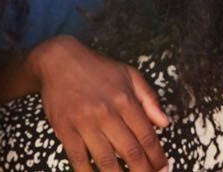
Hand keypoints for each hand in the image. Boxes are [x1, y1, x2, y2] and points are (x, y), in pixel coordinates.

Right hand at [30, 36, 169, 171]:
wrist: (58, 60)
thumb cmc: (96, 68)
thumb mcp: (129, 75)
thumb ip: (149, 99)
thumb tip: (165, 123)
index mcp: (125, 100)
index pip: (147, 136)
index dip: (158, 157)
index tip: (164, 168)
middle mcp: (106, 113)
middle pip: (130, 152)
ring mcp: (84, 122)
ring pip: (106, 160)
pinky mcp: (65, 129)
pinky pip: (78, 158)